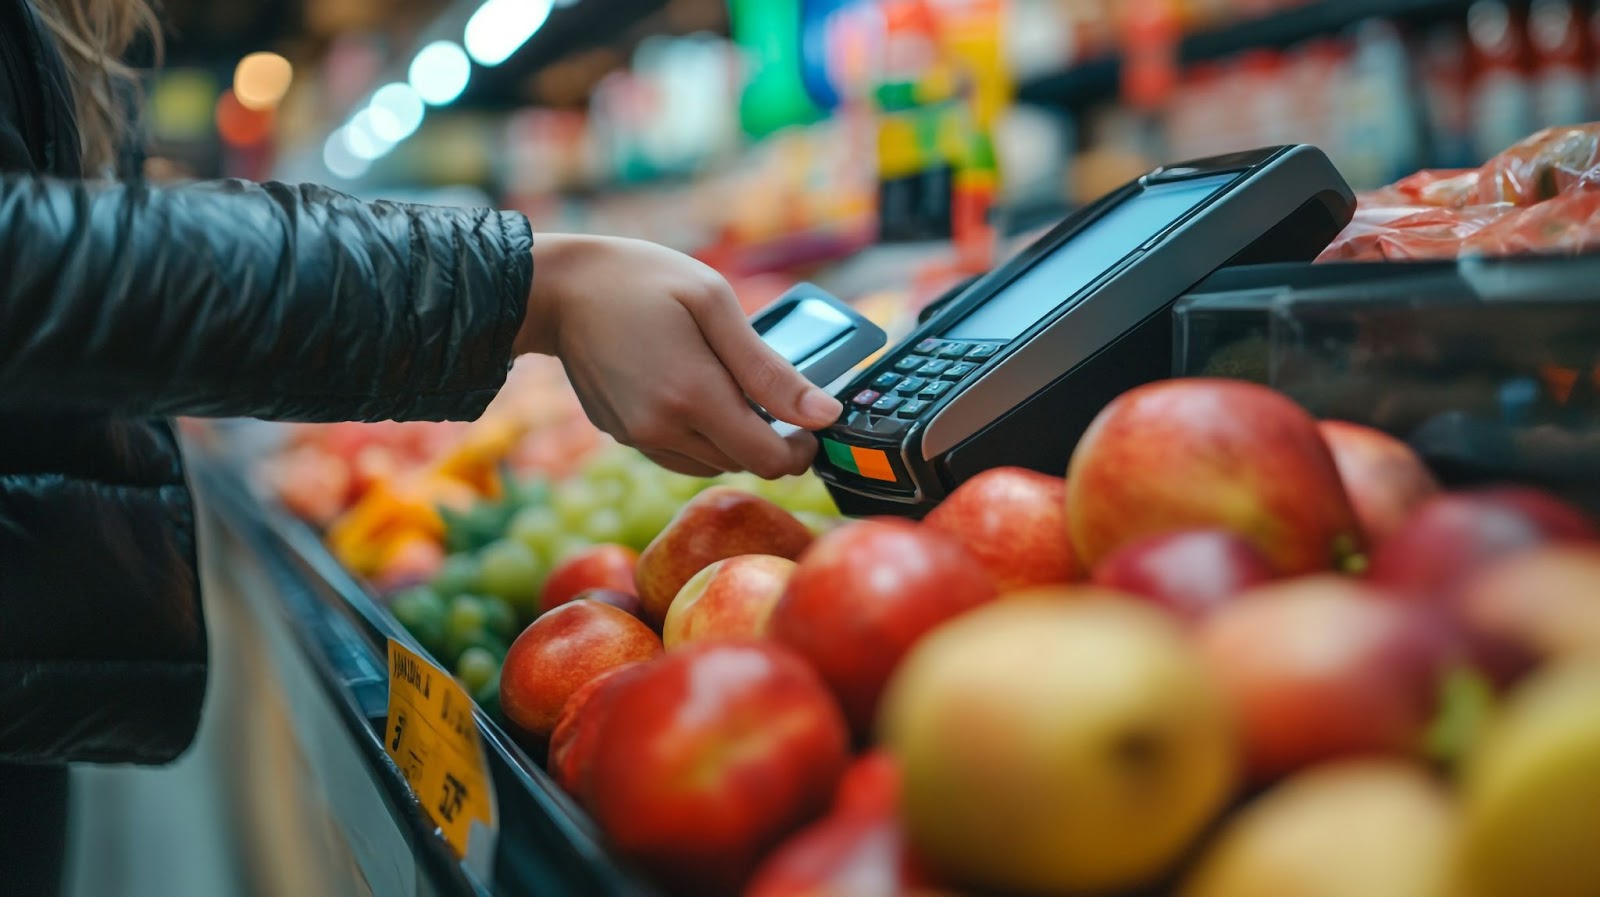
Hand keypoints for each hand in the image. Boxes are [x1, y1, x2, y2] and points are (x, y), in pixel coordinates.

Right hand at [515, 234, 843, 477]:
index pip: (768, 459)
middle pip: (742, 463)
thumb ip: (771, 369)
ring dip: (733, 437)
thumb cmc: (641, 281)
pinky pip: (679, 454)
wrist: (557, 289)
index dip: (801, 449)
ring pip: (711, 462)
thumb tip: (826, 415)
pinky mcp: (622, 435)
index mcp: (693, 396)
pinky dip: (699, 435)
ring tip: (728, 383)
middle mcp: (663, 429)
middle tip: (771, 391)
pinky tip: (692, 390)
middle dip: (768, 438)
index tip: (811, 423)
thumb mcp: (714, 304)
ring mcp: (638, 437)